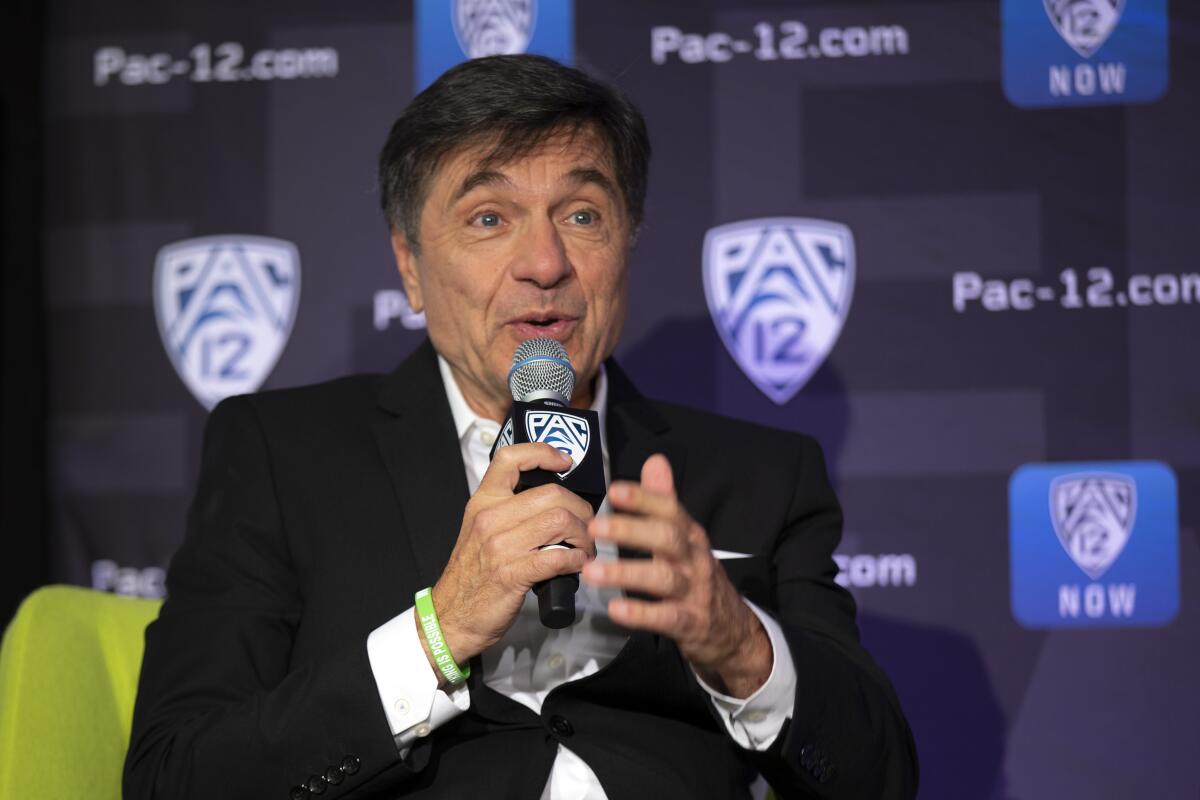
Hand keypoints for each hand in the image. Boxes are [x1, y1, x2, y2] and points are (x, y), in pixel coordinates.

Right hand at [427, 443, 595, 675]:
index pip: (510, 459)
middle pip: (552, 494)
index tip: (565, 461)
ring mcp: (500, 546)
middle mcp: (490, 518)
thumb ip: (510, 511)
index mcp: (483, 502)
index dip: (543, 452)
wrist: (451, 616)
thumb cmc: (473, 575)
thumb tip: (554, 500)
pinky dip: (576, 560)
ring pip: (560, 521)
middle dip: (582, 510)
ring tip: (584, 549)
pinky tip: (577, 565)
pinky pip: (558, 556)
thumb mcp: (481, 531)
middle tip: (587, 527)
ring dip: (584, 536)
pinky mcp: (512, 574)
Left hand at [582, 454, 771, 697]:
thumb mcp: (686, 537)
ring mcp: (693, 591)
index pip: (669, 509)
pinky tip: (616, 609)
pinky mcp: (690, 622)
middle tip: (595, 528)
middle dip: (631, 531)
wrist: (732, 629)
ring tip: (592, 571)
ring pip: (663, 578)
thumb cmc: (697, 576)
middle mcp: (693, 558)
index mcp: (690, 535)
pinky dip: (641, 613)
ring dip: (626, 572)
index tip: (614, 491)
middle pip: (667, 538)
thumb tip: (655, 460)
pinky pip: (666, 617)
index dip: (644, 499)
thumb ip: (666, 501)